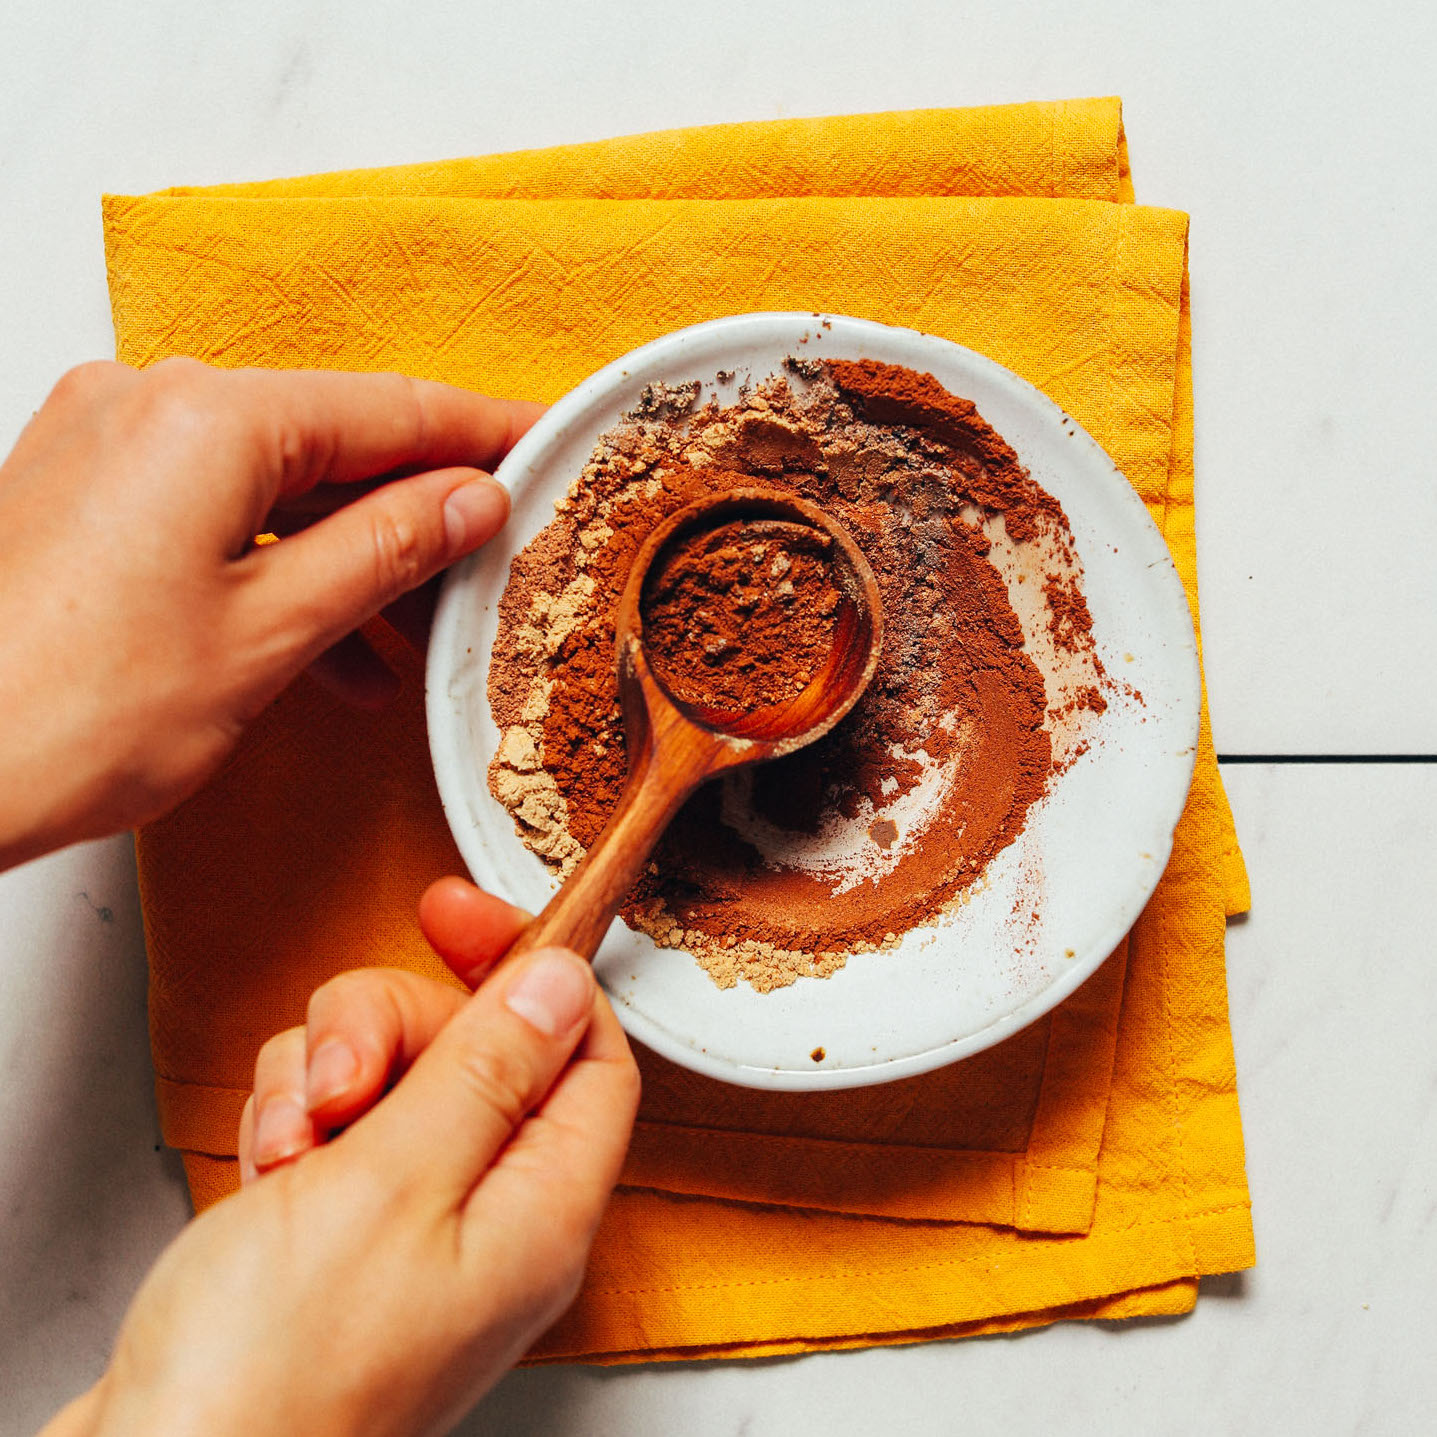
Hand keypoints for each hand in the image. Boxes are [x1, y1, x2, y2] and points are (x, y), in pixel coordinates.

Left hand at [0, 359, 540, 868]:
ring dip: (349, 550)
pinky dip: (276, 561)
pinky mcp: (80, 492)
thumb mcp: (268, 636)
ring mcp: (103, 443)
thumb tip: (467, 499)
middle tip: (494, 555)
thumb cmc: (63, 716)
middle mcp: (145, 405)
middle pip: (330, 439)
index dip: (486, 431)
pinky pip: (212, 507)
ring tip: (413, 632)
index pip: (391, 408)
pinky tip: (322, 636)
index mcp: (205, 420)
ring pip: (272, 481)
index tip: (550, 443)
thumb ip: (383, 551)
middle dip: (417, 505)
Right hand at [54, 879, 639, 1436]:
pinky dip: (294, 1123)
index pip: (588, 1050)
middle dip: (392, 1029)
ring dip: (327, 1079)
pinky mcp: (342, 1230)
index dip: (532, 968)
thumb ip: (487, 1071)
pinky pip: (340, 1124)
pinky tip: (266, 1168)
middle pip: (477, 1047)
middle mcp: (493, 1214)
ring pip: (396, 1073)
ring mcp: (415, 1223)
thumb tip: (561, 984)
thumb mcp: (395, 1183)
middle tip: (340, 1077)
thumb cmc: (276, 1375)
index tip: (456, 917)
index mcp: (544, 1206)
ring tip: (292, 1144)